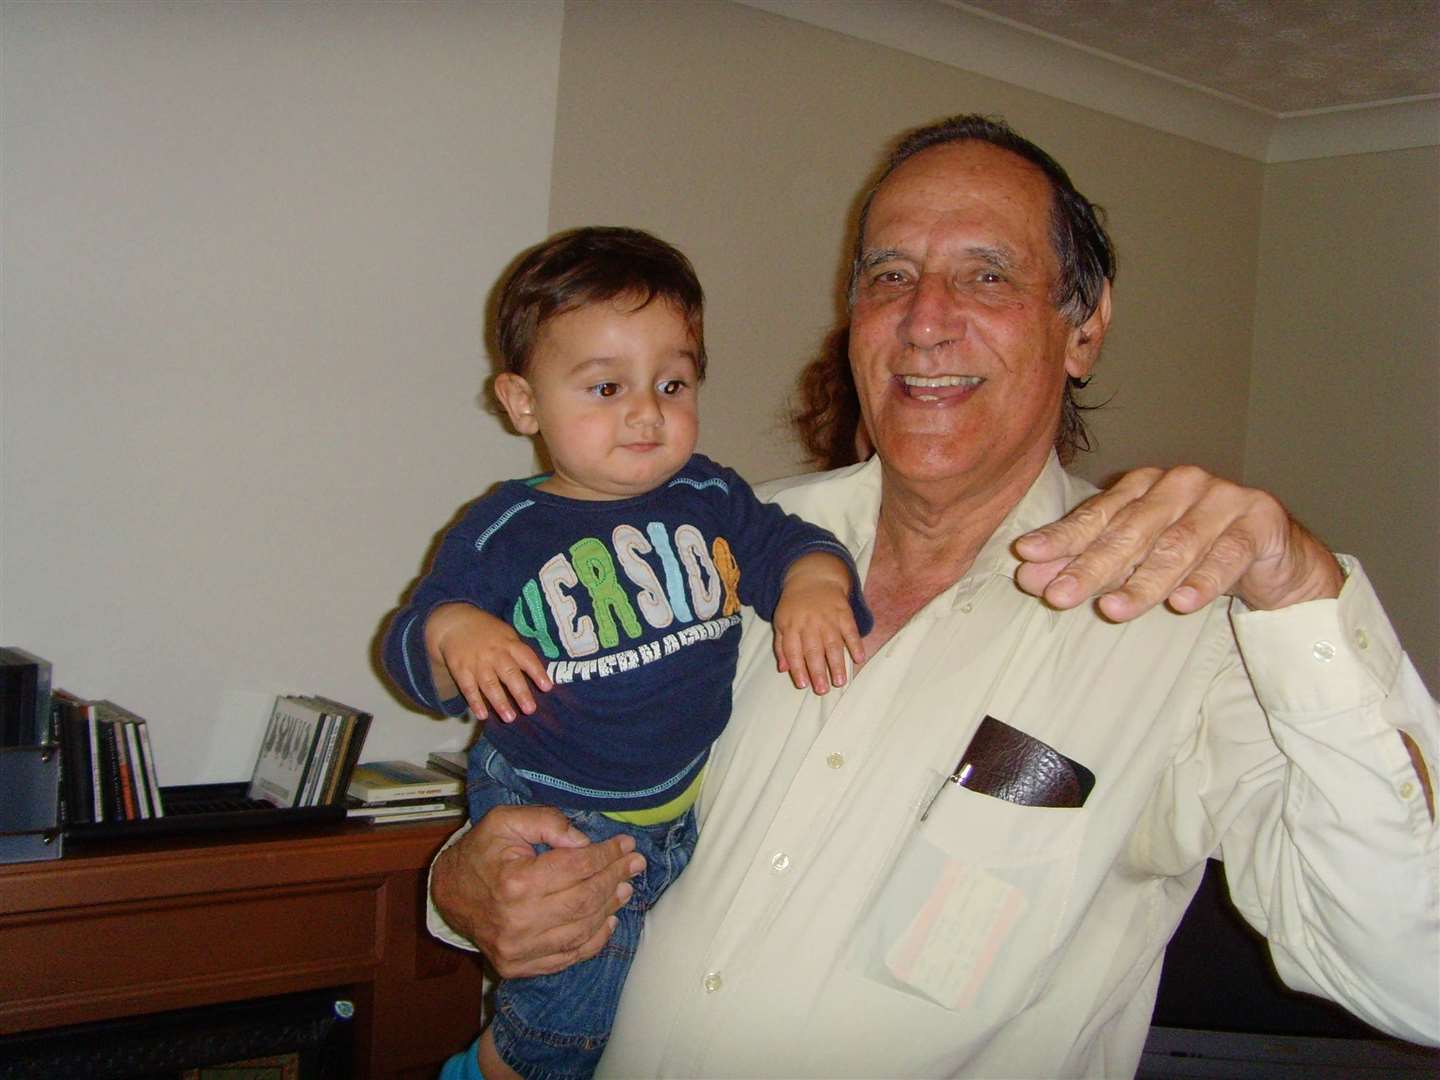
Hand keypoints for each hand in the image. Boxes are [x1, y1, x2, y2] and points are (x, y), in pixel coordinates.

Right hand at [425, 604, 552, 721]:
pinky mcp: (461, 670)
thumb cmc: (487, 633)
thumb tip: (538, 674)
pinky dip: (475, 702)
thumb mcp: (506, 635)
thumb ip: (519, 653)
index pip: (526, 658)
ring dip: (499, 702)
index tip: (547, 687)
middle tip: (530, 710)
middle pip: (509, 673)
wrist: (455, 623)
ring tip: (509, 718)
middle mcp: (495, 654)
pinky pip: (468, 688)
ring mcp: (477, 662)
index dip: (537, 672)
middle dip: (520, 692)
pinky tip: (482, 715)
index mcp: (509, 644)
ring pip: (490, 684)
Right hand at [431, 804, 645, 977]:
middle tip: (634, 864)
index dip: (607, 854)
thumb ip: (546, 822)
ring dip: (609, 908)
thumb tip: (584, 842)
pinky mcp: (518, 966)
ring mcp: (518, 950)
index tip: (626, 845)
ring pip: (581, 931)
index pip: (577, 867)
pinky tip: (608, 920)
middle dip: (615, 878)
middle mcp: (518, 921)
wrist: (447, 893)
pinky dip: (593, 941)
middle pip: (585, 900)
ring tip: (625, 888)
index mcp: (516, 882)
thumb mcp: (505, 821)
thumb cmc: (480, 852)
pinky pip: (567, 957)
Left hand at [773, 552, 865, 692]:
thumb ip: (781, 646)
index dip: (798, 668)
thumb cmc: (795, 606)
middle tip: (823, 689)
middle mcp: (809, 623)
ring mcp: (828, 618)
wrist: (814, 578)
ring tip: (840, 682)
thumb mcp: (781, 622)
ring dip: (837, 663)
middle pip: (814, 650)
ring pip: (833, 643)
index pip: (793, 650)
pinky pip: (850, 630)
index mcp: (791, 626)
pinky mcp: (844, 613)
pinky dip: (855, 644)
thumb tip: (784, 669)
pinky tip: (859, 658)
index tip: (803, 685)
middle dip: (818, 671)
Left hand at [1012, 465, 1342, 621]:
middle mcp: (1180, 484)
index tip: (1027, 559)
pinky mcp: (1260, 522)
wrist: (1277, 560)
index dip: (1062, 539)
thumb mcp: (1138, 560)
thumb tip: (1030, 577)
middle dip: (1091, 566)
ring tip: (1112, 610)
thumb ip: (1090, 563)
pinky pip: (1227, 556)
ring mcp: (1223, 499)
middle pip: (1130, 530)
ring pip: (1176, 545)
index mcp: (1145, 486)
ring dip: (1142, 581)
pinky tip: (1181, 605)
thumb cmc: (1196, 555)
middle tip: (1058, 596)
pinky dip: (1203, 582)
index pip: (1096, 515)